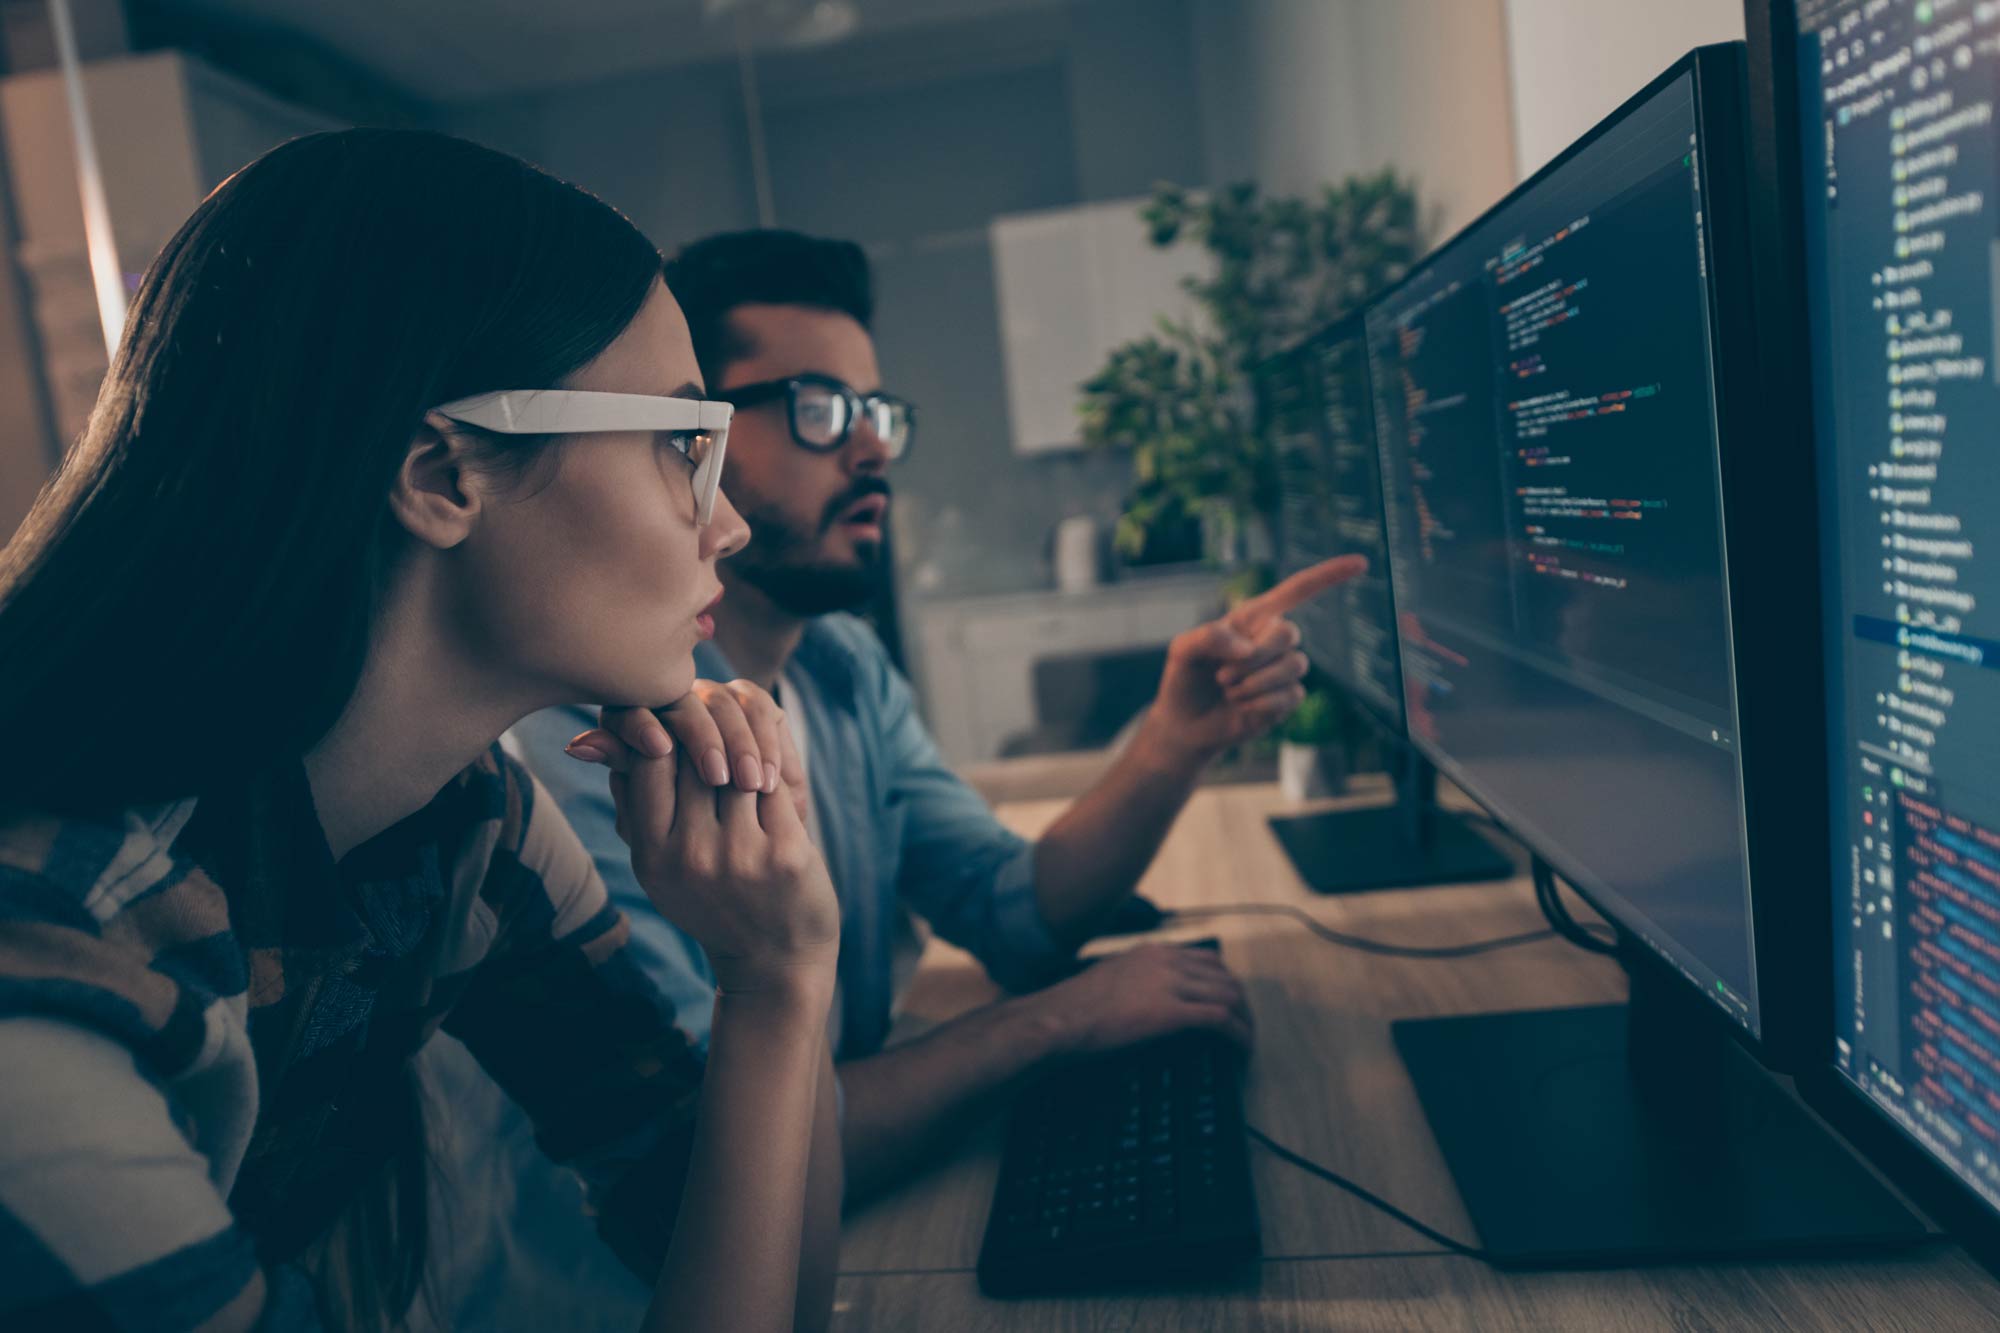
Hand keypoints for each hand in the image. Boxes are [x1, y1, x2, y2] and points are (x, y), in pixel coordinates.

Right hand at [565, 705, 838, 997]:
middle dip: (708, 739)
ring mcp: (740, 855)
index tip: (683, 732)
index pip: (650, 759)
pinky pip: (776, 785)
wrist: (774, 962)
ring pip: (736, 765)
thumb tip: (588, 738)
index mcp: (651, 857)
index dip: (668, 734)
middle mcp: (691, 857)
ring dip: (743, 753)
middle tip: (720, 730)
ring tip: (745, 754)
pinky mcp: (786, 853)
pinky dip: (774, 773)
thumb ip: (631, 800)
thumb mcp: (659, 861)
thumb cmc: (712, 901)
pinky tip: (773, 776)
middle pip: (695, 758)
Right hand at [1025, 943, 1252, 1057]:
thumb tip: (1149, 1000)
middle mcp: (1166, 961)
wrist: (1059, 1019)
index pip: (1207, 959)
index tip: (1230, 1004)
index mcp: (1152, 953)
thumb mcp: (1109, 980)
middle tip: (1246, 1029)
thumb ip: (1135, 981)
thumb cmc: (1073, 1008)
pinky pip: (1220, 1020)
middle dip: (1243, 1005)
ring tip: (1246, 1045)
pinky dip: (1237, 1036)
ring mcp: (1170, 984)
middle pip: (1226, 977)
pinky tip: (1240, 1052)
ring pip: (1230, 997)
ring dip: (1245, 1022)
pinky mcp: (1171, 1012)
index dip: (1226, 983)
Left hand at [1144, 555, 1367, 765]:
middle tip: (1222, 675)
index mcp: (1253, 618)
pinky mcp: (1288, 699)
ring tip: (1229, 690)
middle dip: (1256, 656)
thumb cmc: (1184, 679)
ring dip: (1254, 683)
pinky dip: (1260, 703)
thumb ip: (1209, 637)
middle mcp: (1273, 640)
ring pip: (1293, 666)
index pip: (1297, 590)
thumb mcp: (1183, 650)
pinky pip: (1291, 695)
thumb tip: (1248, 647)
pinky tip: (1242, 707)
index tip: (1361, 563)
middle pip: (1289, 633)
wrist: (1186, 724)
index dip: (1329, 575)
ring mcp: (1284, 670)